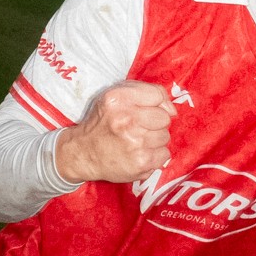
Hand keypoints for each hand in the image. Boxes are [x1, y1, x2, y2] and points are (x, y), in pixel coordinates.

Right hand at [54, 82, 173, 184]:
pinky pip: (164, 154)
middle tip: (138, 129)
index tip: (144, 111)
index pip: (157, 94)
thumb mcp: (115, 97)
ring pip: (165, 137)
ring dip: (154, 140)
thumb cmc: (103, 123)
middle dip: (154, 123)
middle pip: (164, 118)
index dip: (154, 104)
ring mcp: (135, 142)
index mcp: (118, 99)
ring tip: (136, 142)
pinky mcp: (141, 162)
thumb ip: (145, 93)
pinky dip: (154, 156)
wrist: (83, 153)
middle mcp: (126, 119)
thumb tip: (172, 110)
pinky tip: (138, 154)